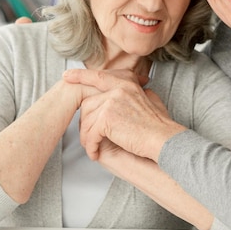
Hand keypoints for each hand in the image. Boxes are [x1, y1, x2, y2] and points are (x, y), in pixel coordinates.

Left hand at [63, 69, 185, 161]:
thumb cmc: (159, 125)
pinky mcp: (107, 117)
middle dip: (84, 122)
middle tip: (86, 136)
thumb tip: (134, 88)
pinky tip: (95, 153)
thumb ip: (138, 91)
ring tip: (93, 148)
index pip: (98, 76)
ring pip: (86, 119)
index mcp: (126, 82)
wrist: (163, 139)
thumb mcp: (150, 99)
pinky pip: (90, 133)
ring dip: (87, 137)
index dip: (80, 75)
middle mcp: (118, 87)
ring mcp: (112, 100)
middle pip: (88, 103)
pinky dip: (91, 146)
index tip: (67, 75)